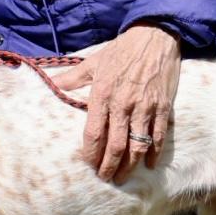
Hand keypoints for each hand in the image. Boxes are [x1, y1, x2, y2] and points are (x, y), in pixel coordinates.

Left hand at [54, 22, 180, 182]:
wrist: (156, 36)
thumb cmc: (123, 49)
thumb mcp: (94, 61)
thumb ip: (73, 77)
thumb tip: (53, 83)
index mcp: (102, 94)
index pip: (93, 133)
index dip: (91, 154)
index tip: (90, 166)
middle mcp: (122, 104)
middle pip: (115, 145)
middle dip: (109, 166)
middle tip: (106, 179)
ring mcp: (144, 107)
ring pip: (137, 145)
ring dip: (130, 165)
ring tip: (124, 178)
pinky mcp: (162, 106)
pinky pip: (158, 136)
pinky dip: (154, 153)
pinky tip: (149, 164)